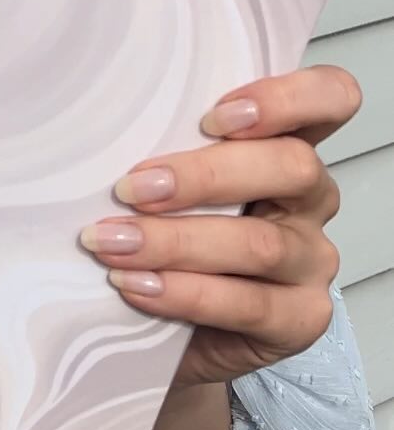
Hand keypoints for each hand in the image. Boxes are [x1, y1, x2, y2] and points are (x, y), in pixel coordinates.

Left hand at [81, 66, 359, 390]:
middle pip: (292, 166)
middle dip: (204, 175)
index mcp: (289, 144)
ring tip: (111, 243)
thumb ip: (166, 147)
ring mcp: (312, 261)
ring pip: (261, 244)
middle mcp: (311, 197)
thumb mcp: (170, 182)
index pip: (330, 98)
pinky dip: (184, 292)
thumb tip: (99, 122)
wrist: (166, 332)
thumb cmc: (167, 235)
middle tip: (131, 188)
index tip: (213, 116)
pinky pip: (248, 304)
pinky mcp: (301, 319)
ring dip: (175, 241)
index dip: (286, 98)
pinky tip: (135, 284)